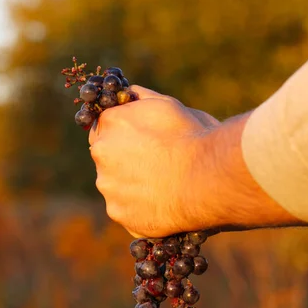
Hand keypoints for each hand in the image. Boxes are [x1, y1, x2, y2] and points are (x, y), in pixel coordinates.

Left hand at [89, 85, 301, 236]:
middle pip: (107, 157)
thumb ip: (140, 99)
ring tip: (164, 187)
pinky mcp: (119, 213)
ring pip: (115, 185)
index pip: (104, 126)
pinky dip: (140, 209)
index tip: (140, 142)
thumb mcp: (167, 105)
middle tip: (155, 165)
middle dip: (125, 160)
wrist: (206, 177)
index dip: (123, 134)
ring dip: (132, 186)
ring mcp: (108, 186)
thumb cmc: (192, 137)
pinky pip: (126, 210)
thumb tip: (127, 94)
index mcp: (110, 122)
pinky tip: (163, 205)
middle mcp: (101, 153)